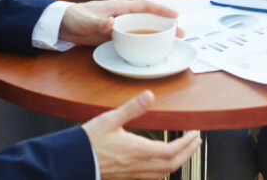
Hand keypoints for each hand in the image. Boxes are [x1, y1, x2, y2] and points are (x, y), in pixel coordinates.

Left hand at [58, 0, 181, 45]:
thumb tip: (112, 24)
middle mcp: (123, 15)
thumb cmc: (73, 17)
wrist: (61, 24)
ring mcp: (121, 25)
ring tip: (174, 41)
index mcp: (120, 6)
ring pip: (145, 28)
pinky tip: (153, 47)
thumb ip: (98, 22)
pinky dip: (146, 41)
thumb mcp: (85, 20)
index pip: (145, 6)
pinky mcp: (115, 35)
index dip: (161, 9)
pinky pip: (135, 37)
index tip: (176, 15)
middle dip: (167, 24)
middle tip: (182, 32)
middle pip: (150, 18)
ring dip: (159, 33)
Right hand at [83, 90, 200, 179]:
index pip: (171, 151)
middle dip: (187, 153)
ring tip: (184, 152)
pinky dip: (162, 171)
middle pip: (171, 164)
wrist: (70, 163)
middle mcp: (137, 165)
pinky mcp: (124, 178)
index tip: (195, 134)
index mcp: (137, 150)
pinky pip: (150, 178)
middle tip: (196, 142)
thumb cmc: (87, 142)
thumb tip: (149, 95)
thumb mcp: (110, 119)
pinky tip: (160, 164)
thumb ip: (132, 108)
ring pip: (162, 173)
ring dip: (177, 162)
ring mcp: (131, 174)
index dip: (187, 143)